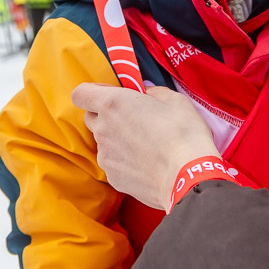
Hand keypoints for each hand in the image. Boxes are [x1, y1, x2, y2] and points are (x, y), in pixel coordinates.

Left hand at [72, 84, 218, 209]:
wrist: (188, 177)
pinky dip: (124, 160)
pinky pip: (112, 162)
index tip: (110, 94)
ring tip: (145, 144)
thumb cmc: (183, 133)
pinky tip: (146, 162)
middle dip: (105, 115)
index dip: (93, 92)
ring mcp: (105, 155)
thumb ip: (154, 92)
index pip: (81, 94)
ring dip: (116, 139)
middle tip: (131, 118)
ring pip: (103, 142)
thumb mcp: (175, 101)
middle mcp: (103, 129)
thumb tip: (146, 93)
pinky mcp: (113, 177)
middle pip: (91, 117)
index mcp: (113, 104)